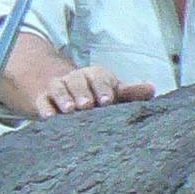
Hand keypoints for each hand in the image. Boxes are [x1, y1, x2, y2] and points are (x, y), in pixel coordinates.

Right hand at [35, 65, 156, 117]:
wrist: (68, 92)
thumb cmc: (99, 95)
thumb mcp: (115, 93)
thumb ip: (131, 93)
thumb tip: (151, 89)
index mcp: (96, 75)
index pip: (100, 78)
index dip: (103, 88)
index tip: (107, 101)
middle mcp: (77, 78)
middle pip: (78, 81)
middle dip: (83, 92)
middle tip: (87, 106)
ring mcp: (59, 87)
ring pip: (59, 88)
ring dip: (64, 98)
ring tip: (69, 110)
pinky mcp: (44, 98)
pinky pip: (42, 101)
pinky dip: (45, 107)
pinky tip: (49, 117)